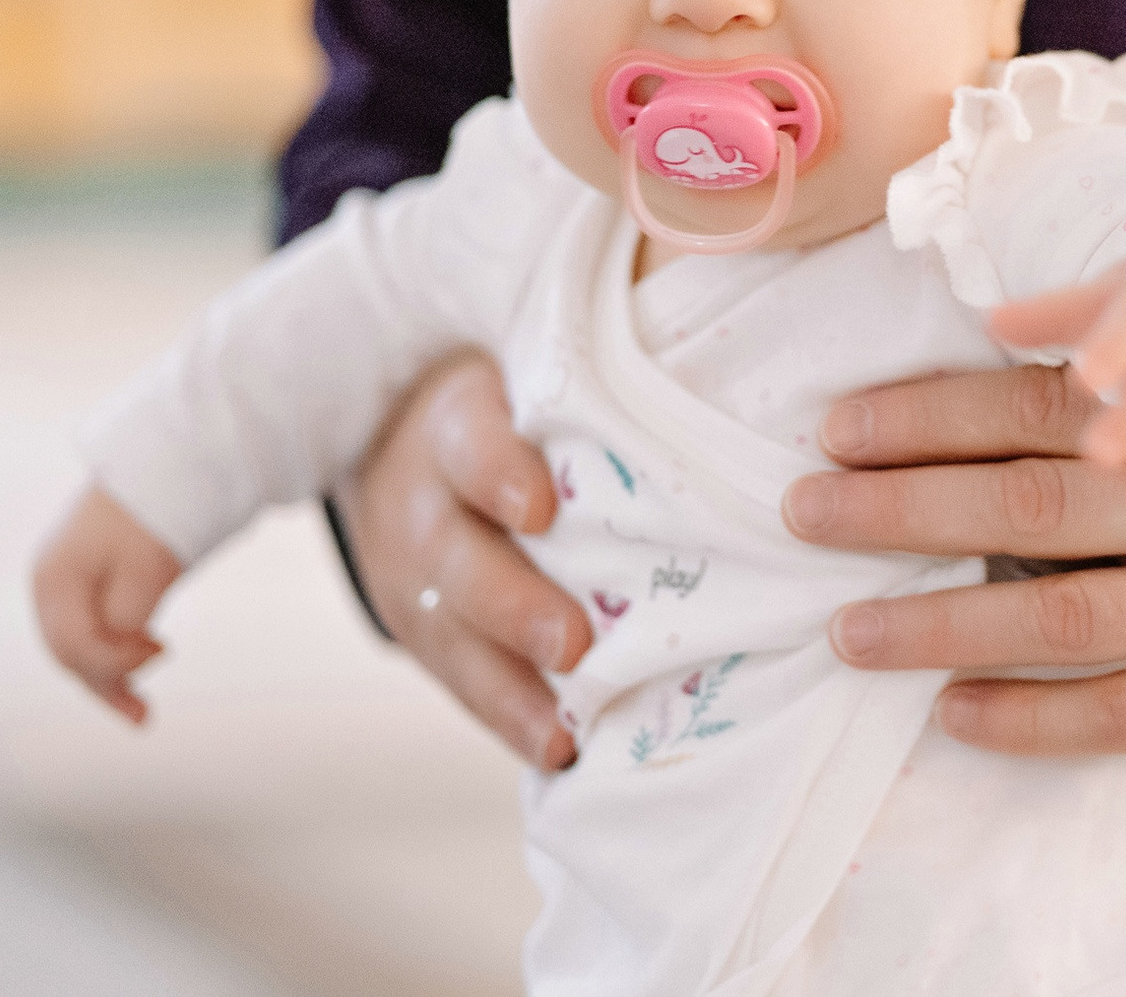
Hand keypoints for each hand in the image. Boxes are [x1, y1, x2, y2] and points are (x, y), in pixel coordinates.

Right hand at [32, 484, 182, 724]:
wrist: (163, 462)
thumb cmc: (154, 513)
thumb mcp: (146, 571)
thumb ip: (126, 620)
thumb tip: (121, 660)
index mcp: (54, 579)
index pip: (75, 644)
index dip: (116, 662)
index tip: (164, 650)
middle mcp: (48, 584)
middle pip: (69, 652)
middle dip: (106, 683)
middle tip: (144, 716)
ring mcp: (62, 582)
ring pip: (76, 646)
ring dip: (107, 675)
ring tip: (138, 712)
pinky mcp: (84, 580)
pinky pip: (89, 629)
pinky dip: (110, 653)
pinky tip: (134, 671)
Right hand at [337, 349, 590, 768]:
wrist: (400, 429)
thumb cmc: (514, 399)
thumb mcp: (531, 370)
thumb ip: (598, 390)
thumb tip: (725, 376)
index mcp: (456, 421)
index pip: (471, 443)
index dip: (501, 471)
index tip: (540, 505)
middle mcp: (421, 499)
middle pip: (453, 558)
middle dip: (510, 605)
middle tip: (574, 643)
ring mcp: (408, 575)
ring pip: (445, 635)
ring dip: (505, 690)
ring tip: (560, 736)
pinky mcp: (415, 627)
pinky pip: (454, 679)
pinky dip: (501, 717)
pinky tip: (555, 755)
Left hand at [783, 373, 1125, 753]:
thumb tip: (1003, 329)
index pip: (1033, 408)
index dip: (925, 416)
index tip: (835, 426)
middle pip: (1022, 505)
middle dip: (897, 508)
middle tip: (802, 511)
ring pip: (1056, 619)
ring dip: (938, 625)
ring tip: (847, 631)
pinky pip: (1125, 717)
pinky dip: (1034, 719)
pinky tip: (955, 714)